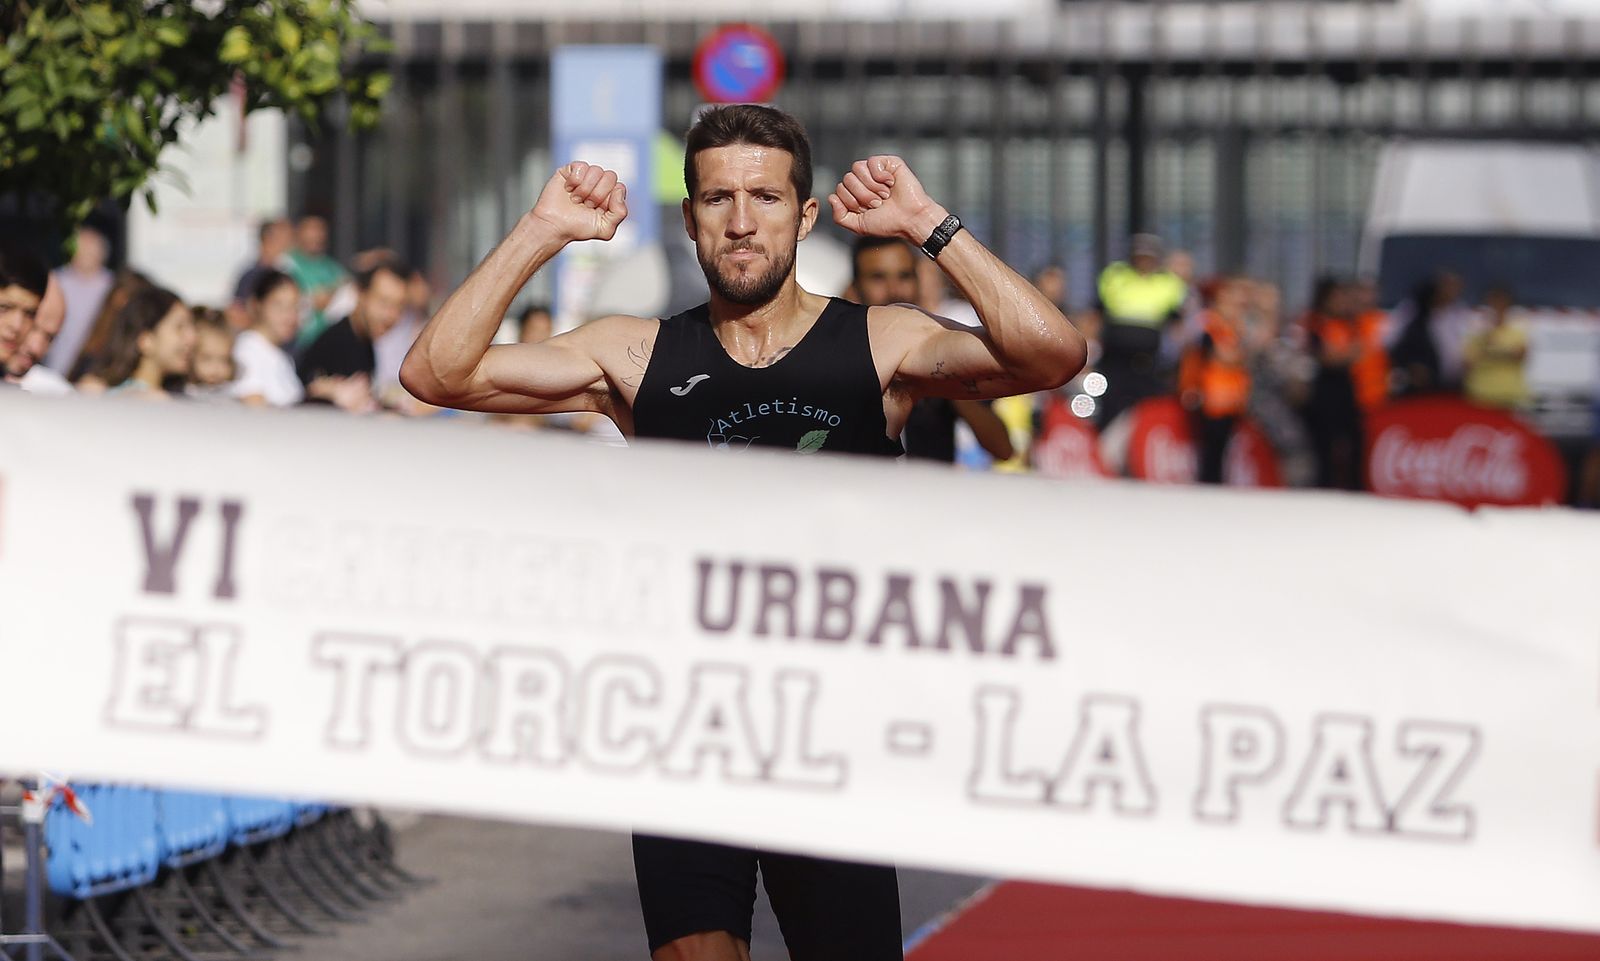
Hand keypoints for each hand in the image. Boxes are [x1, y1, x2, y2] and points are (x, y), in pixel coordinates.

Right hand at [529, 162, 628, 242]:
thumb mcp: (606, 229)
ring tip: (576, 199)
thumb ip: (620, 213)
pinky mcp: (570, 170)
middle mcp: (599, 184)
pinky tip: (568, 189)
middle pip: (610, 176)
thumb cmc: (577, 228)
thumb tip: (619, 189)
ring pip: (596, 170)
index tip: (597, 210)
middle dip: (597, 194)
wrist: (554, 226)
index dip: (608, 199)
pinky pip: (581, 166)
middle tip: (586, 204)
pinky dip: (574, 181)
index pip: (619, 187)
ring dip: (585, 189)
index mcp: (610, 196)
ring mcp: (585, 176)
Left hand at [828, 156, 946, 244]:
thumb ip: (840, 216)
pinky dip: (880, 176)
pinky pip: (872, 162)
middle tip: (878, 203)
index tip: (869, 210)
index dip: (852, 202)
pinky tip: (890, 183)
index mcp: (855, 192)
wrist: (910, 220)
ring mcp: (875, 170)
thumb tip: (831, 197)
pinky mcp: (888, 162)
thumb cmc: (888, 223)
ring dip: (871, 187)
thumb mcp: (858, 225)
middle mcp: (864, 180)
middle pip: (847, 179)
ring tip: (885, 195)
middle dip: (862, 196)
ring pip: (857, 169)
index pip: (839, 189)